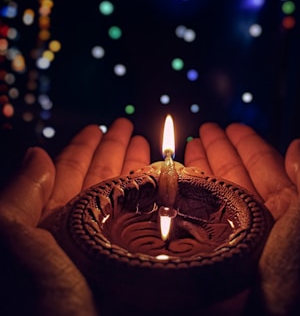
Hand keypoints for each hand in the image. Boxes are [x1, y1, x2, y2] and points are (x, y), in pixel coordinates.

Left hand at [0, 118, 149, 315]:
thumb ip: (21, 196)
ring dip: (135, 168)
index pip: (69, 171)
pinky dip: (152, 198)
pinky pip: (143, 219)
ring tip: (147, 145)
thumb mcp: (14, 242)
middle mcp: (80, 228)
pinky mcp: (132, 257)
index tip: (99, 126)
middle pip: (101, 178)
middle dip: (114, 150)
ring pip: (124, 195)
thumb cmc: (38, 302)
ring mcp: (108, 242)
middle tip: (129, 127)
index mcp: (51, 221)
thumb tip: (36, 152)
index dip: (84, 147)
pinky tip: (161, 181)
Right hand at [185, 122, 299, 314]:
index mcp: (288, 209)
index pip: (265, 166)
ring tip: (189, 147)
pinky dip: (190, 194)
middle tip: (204, 130)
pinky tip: (180, 179)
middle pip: (236, 174)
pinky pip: (200, 213)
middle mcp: (260, 219)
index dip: (248, 144)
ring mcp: (235, 232)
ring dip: (204, 167)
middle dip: (220, 150)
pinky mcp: (213, 247)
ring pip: (216, 191)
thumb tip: (299, 145)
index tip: (231, 126)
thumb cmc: (299, 276)